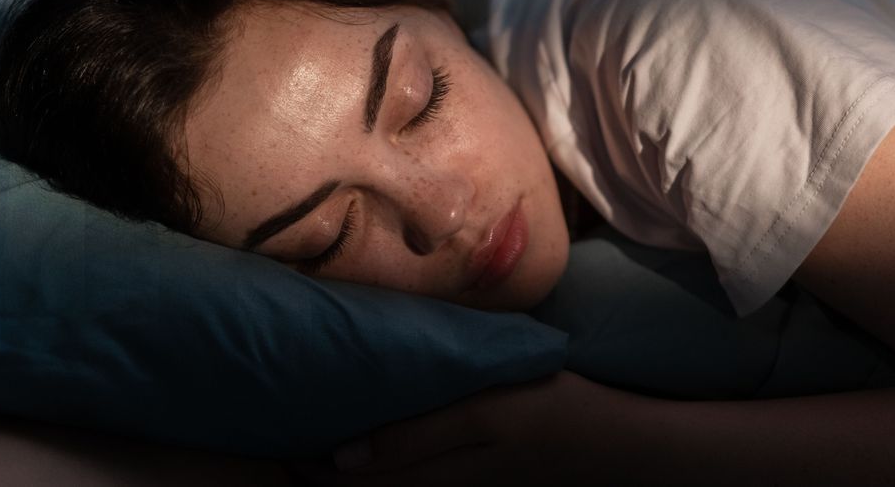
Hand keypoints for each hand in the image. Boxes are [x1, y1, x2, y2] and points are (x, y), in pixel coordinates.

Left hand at [291, 371, 656, 486]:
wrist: (620, 443)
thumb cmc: (556, 414)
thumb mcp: (489, 414)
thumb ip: (419, 434)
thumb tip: (344, 456)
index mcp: (435, 477)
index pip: (352, 483)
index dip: (308, 467)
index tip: (274, 439)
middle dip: (320, 473)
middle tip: (285, 436)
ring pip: (390, 486)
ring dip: (350, 472)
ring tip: (318, 441)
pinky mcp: (478, 477)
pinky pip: (417, 479)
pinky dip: (387, 466)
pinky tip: (380, 444)